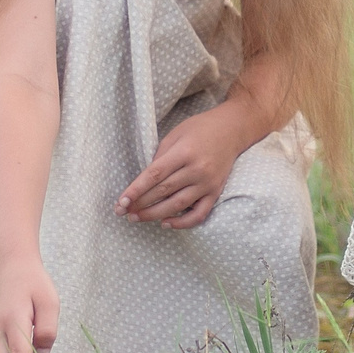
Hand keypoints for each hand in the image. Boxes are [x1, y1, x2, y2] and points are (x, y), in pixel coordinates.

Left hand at [115, 110, 241, 229]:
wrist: (232, 130)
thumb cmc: (199, 129)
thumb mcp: (175, 135)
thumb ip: (160, 157)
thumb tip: (145, 182)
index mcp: (183, 152)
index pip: (154, 175)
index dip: (136, 190)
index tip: (121, 202)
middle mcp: (196, 169)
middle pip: (163, 191)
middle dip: (140, 204)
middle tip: (123, 212)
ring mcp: (207, 183)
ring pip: (177, 205)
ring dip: (154, 214)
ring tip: (136, 218)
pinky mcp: (216, 192)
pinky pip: (199, 214)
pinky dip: (182, 223)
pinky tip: (166, 223)